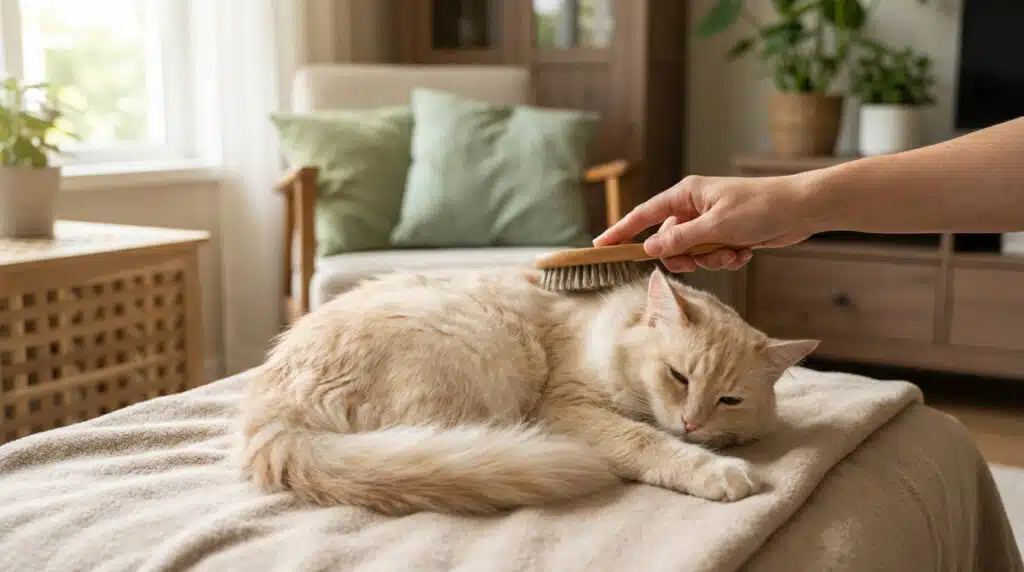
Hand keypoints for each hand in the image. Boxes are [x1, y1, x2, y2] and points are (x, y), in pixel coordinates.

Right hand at [593, 174, 814, 271]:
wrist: (802, 209)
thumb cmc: (762, 207)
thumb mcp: (717, 227)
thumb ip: (681, 239)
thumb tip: (650, 248)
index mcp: (686, 195)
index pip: (643, 215)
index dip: (621, 231)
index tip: (601, 245)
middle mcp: (694, 207)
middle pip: (668, 241)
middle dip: (684, 256)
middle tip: (700, 259)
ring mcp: (710, 222)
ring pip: (691, 253)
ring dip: (710, 259)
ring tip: (733, 251)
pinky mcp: (726, 235)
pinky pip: (712, 256)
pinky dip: (726, 258)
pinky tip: (745, 251)